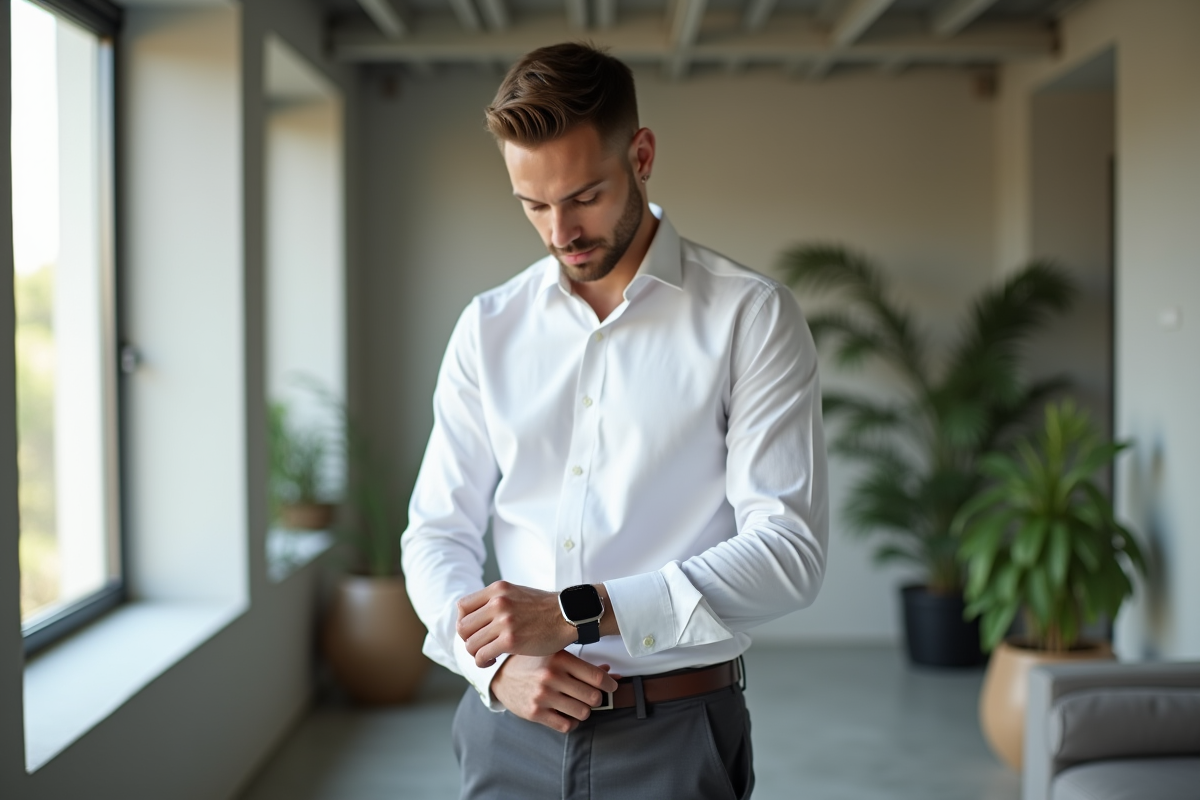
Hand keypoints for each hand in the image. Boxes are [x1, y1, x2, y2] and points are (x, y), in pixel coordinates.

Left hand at [456, 581, 576, 666]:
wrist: (568, 616)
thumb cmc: (543, 608)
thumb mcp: (516, 593)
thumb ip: (496, 601)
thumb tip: (475, 616)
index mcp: (497, 590)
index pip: (462, 607)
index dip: (464, 622)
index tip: (474, 631)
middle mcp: (497, 603)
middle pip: (463, 627)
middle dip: (468, 640)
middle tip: (480, 646)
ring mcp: (504, 621)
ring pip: (470, 644)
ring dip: (475, 654)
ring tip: (487, 655)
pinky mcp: (510, 640)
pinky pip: (482, 655)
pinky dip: (482, 662)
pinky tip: (492, 661)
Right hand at [491, 652, 619, 732]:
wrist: (501, 675)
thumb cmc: (533, 663)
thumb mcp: (556, 656)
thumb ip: (583, 665)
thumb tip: (610, 673)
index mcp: (559, 658)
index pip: (596, 677)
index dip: (610, 684)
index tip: (611, 686)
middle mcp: (551, 676)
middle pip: (593, 697)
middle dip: (596, 698)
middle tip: (591, 695)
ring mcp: (542, 696)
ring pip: (582, 713)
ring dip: (584, 710)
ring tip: (577, 704)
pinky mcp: (535, 713)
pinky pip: (566, 726)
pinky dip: (571, 723)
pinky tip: (566, 714)